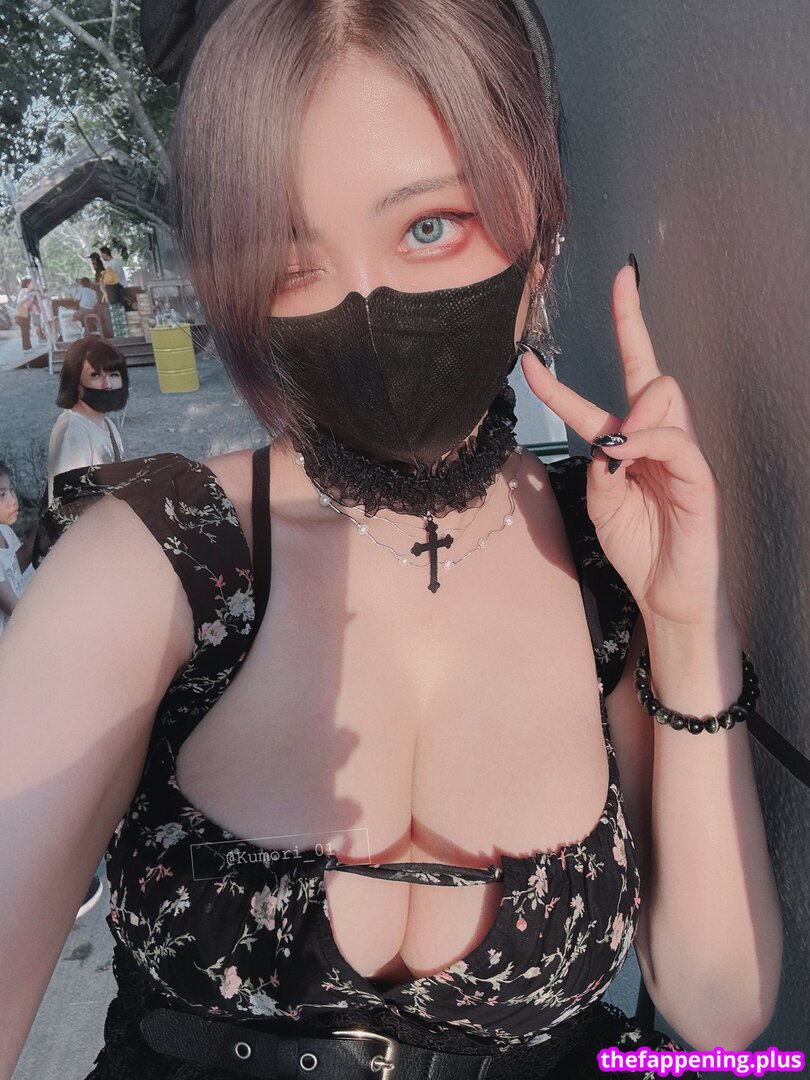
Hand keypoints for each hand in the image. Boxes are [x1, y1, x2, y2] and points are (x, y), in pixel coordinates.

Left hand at [521, 263, 726, 628]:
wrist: (665, 594)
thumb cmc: (636, 547)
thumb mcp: (601, 505)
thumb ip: (599, 468)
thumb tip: (608, 437)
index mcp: (630, 441)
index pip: (615, 385)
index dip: (589, 357)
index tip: (557, 324)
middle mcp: (656, 438)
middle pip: (648, 368)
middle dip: (631, 324)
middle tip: (618, 289)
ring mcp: (680, 454)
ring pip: (664, 395)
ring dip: (632, 407)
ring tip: (614, 443)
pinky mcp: (699, 477)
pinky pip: (674, 441)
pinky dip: (644, 441)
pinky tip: (624, 455)